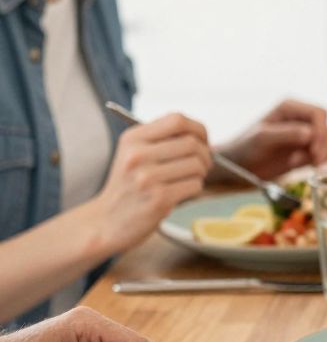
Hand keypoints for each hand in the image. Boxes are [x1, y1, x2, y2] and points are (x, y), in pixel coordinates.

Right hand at [91, 113, 211, 251]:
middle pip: (192, 143)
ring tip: (188, 179)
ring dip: (201, 173)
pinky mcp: (159, 199)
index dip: (198, 129)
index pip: (177, 120)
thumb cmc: (128, 186)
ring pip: (197, 165)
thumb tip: (202, 135)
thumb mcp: (133, 154)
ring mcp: (147, 178)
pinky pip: (195, 185)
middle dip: (205, 155)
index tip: (202, 141)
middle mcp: (137, 155)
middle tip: (202, 165)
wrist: (106, 222)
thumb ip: (162, 140)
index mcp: (132, 138)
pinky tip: (180, 193)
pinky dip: (195, 188)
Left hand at [218, 99, 326, 179]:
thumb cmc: (245, 147)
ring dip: (322, 154)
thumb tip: (312, 134)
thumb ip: (287, 133)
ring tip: (302, 164)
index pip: (319, 114)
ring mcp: (304, 135)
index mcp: (290, 108)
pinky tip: (298, 166)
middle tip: (314, 162)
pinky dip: (316, 161)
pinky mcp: (305, 150)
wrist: (238, 166)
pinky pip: (322, 153)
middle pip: (326, 127)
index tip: (314, 150)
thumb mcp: (263, 138)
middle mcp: (300, 118)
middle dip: (323, 145)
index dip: (321, 130)